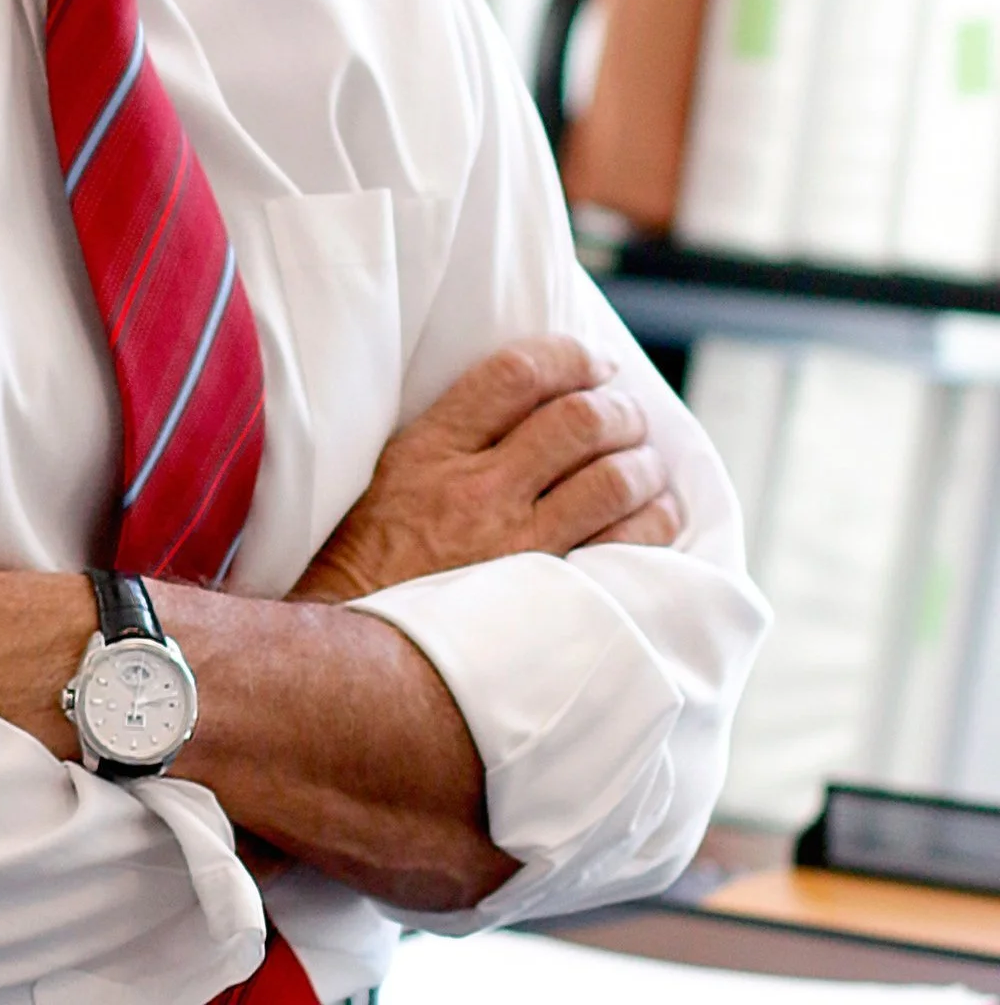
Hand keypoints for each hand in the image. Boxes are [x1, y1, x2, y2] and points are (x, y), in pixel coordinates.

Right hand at [291, 334, 681, 604]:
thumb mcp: (389, 475)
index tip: (597, 363)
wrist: (357, 656)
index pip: (516, 374)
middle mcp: (478, 490)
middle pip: (578, 421)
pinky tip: (656, 515)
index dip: (570, 357)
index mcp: (431, 449)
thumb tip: (526, 400)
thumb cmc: (367, 562)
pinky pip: (623, 548)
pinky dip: (654, 522)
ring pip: (612, 481)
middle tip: (628, 415)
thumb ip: (449, 435)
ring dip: (644, 464)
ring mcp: (516, 547)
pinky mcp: (546, 600)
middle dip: (619, 410)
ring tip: (647, 464)